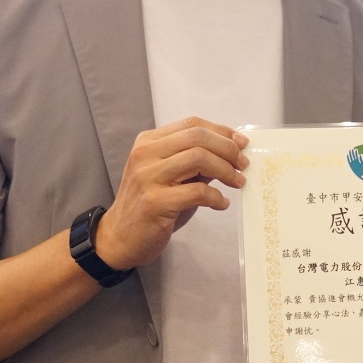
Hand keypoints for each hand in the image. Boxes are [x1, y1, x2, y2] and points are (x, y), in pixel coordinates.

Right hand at [93, 116, 248, 270]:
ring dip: (226, 170)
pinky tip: (221, 204)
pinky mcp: (154, 202)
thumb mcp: (170, 176)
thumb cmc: (149, 205)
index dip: (221, 131)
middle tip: (243, 165)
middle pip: (198, 137)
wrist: (118, 238)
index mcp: (148, 142)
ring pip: (199, 159)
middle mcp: (145, 154)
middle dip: (228, 149)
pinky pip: (197, 192)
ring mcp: (147, 177)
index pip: (192, 124)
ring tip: (237, 182)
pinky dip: (216, 197)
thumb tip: (231, 152)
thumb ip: (194, 162)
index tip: (241, 144)